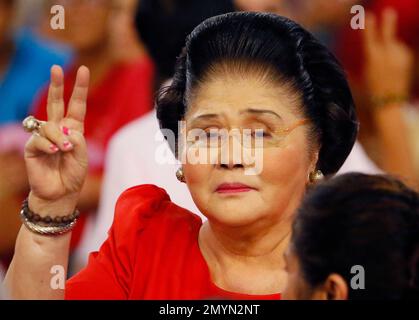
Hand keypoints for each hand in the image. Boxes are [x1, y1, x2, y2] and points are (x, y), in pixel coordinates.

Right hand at [24, 65, 89, 215]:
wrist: (60, 193)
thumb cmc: (73, 174)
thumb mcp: (82, 155)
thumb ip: (76, 139)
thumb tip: (63, 128)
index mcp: (73, 129)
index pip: (76, 105)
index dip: (79, 88)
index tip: (84, 69)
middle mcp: (58, 129)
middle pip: (55, 102)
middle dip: (56, 85)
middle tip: (56, 68)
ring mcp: (43, 137)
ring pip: (49, 125)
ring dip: (59, 137)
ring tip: (64, 151)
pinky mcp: (32, 147)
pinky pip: (39, 140)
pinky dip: (48, 145)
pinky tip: (54, 152)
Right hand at [363, 8, 413, 97]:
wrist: (388, 105)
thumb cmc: (369, 94)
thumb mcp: (358, 78)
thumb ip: (359, 64)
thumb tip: (353, 58)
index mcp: (372, 60)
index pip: (370, 38)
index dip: (369, 26)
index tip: (368, 16)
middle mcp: (387, 57)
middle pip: (388, 34)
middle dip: (388, 23)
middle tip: (388, 12)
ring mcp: (399, 58)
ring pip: (393, 43)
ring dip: (389, 46)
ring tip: (384, 63)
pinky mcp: (407, 61)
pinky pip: (400, 50)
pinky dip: (396, 52)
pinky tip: (391, 64)